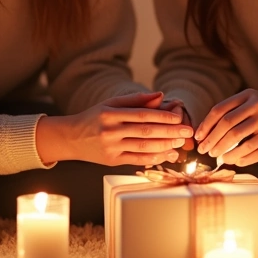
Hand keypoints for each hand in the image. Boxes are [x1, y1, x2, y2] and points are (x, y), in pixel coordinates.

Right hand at [36, 92, 192, 165]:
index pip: (142, 115)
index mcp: (110, 114)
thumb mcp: (111, 104)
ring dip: (165, 146)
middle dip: (169, 133)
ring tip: (181, 143)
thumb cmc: (94, 118)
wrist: (70, 138)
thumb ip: (137, 100)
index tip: (179, 118)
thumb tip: (161, 95)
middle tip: (187, 132)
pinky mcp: (112, 161)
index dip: (163, 117)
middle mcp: (110, 131)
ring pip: (143, 147)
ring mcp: (111, 148)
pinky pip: (137, 160)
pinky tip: (167, 154)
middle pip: (146, 132)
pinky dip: (154, 157)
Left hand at [194, 89, 257, 166]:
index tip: (198, 137)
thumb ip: (228, 112)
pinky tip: (235, 161)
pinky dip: (242, 159)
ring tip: (218, 157)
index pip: (220, 110)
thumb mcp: (247, 101)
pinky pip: (255, 153)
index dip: (206, 125)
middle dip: (213, 141)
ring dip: (226, 153)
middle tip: (205, 150)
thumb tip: (203, 133)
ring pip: (242, 142)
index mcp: (248, 96)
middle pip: (229, 127)